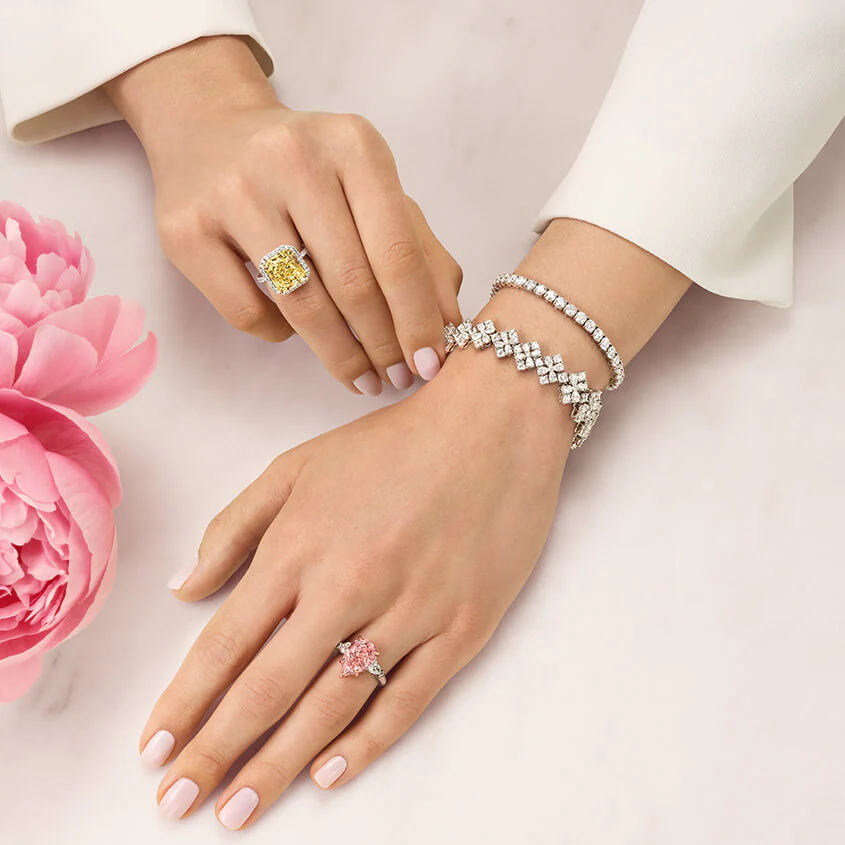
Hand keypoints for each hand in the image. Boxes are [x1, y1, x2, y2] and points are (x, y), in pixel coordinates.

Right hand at [106, 36, 461, 394]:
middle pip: (352, 283)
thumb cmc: (309, 170)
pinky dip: (280, 336)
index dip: (419, 318)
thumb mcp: (372, 189)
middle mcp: (292, 159)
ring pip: (302, 305)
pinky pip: (247, 313)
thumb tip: (450, 326)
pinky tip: (295, 332)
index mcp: (353, 146)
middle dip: (383, 345)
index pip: (397, 252)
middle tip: (398, 378)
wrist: (209, 128)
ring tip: (362, 378)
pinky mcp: (185, 230)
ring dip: (340, 355)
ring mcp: (234, 193)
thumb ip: (421, 250)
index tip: (431, 363)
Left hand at [140, 331, 569, 828]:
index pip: (226, 643)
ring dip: (279, 765)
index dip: (185, 703)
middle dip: (216, 752)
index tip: (154, 750)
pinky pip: (407, 699)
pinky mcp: (462, 626)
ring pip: (333, 706)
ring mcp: (410, 610)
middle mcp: (348, 585)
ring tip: (239, 811)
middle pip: (269, 688)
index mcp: (301, 545)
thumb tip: (186, 588)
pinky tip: (328, 776)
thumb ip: (235, 526)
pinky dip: (366, 744)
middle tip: (178, 803)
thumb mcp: (298, 466)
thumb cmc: (392, 443)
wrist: (492, 426)